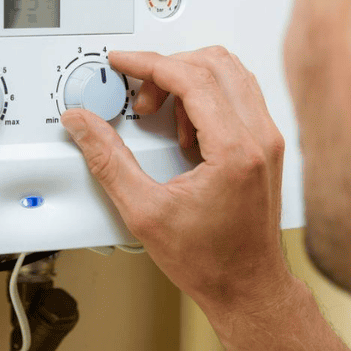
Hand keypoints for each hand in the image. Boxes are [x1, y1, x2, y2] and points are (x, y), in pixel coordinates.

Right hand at [61, 47, 291, 316]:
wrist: (248, 289)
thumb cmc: (211, 262)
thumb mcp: (144, 212)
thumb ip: (107, 160)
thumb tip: (83, 124)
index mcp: (235, 150)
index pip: (192, 77)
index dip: (148, 62)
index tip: (122, 62)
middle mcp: (260, 137)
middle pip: (214, 63)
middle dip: (167, 69)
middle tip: (140, 98)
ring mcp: (267, 139)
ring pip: (230, 73)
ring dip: (188, 81)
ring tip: (161, 117)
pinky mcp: (266, 145)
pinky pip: (238, 95)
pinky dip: (205, 97)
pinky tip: (184, 131)